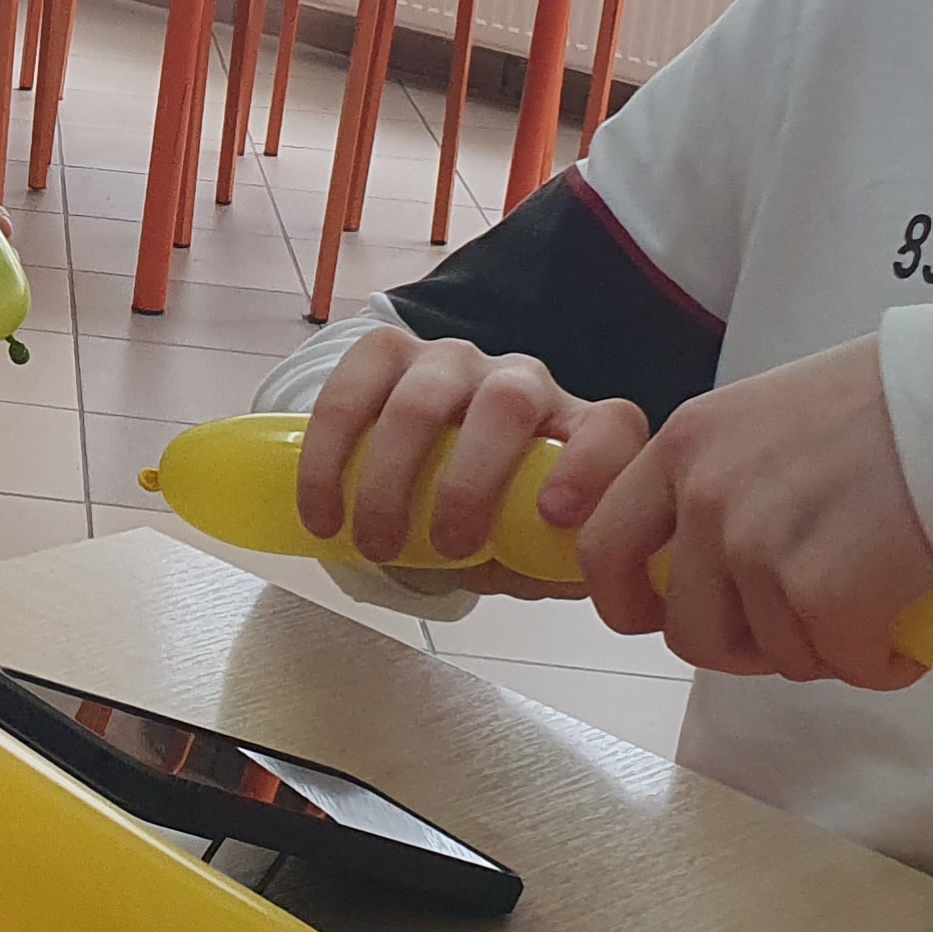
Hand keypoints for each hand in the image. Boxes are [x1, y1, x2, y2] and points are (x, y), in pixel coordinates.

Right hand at [292, 323, 647, 599]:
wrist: (417, 462)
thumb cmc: (483, 512)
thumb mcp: (521, 545)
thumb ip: (543, 561)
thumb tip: (572, 580)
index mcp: (572, 428)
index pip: (610, 426)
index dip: (590, 465)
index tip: (553, 515)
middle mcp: (520, 382)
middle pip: (507, 404)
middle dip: (471, 480)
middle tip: (443, 547)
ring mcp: (452, 361)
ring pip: (425, 398)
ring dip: (392, 477)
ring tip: (374, 544)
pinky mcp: (386, 351)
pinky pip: (354, 388)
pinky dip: (331, 457)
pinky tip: (322, 513)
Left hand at [572, 335, 932, 686]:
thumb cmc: (890, 405)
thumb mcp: (767, 417)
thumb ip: (723, 478)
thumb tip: (708, 556)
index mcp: (685, 448)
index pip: (604, 546)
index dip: (626, 600)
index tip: (657, 617)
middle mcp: (708, 499)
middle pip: (687, 631)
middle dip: (743, 648)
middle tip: (801, 627)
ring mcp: (761, 550)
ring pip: (773, 656)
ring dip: (824, 649)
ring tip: (875, 605)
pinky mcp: (826, 596)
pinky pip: (843, 666)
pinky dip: (880, 662)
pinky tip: (908, 628)